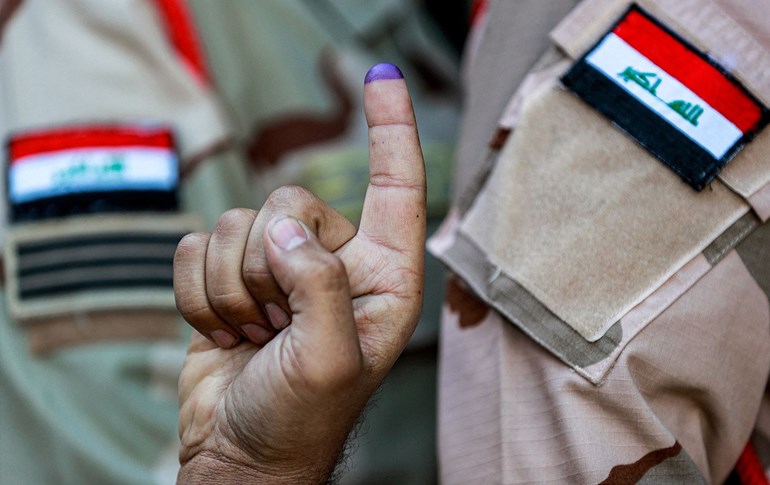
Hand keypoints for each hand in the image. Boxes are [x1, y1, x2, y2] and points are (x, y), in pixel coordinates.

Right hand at [173, 63, 425, 482]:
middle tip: (275, 326)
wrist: (240, 454)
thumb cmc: (300, 420)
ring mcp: (278, 266)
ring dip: (231, 293)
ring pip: (234, 225)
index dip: (390, 131)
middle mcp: (334, 261)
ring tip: (254, 337)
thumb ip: (320, 286)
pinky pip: (193, 248)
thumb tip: (283, 229)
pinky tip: (225, 334)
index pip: (394, 187)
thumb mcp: (329, 360)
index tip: (381, 80)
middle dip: (267, 271)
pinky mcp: (227, 275)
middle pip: (288, 203)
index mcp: (383, 276)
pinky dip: (196, 298)